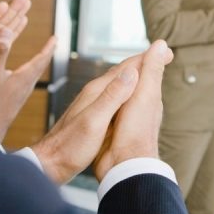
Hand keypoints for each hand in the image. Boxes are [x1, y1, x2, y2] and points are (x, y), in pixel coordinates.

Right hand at [0, 26, 55, 141]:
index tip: (56, 37)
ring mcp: (22, 93)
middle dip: (47, 52)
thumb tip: (5, 30)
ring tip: (41, 56)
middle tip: (53, 43)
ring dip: (39, 62)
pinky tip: (22, 76)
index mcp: (25, 77)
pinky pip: (27, 81)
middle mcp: (27, 85)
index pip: (41, 58)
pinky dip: (29, 72)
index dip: (49, 47)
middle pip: (41, 65)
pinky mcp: (16, 99)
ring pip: (34, 74)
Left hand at [29, 41, 171, 184]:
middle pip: (123, 72)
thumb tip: (131, 73)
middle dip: (144, 62)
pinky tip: (133, 96)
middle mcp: (94, 93)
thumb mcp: (94, 122)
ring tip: (152, 71)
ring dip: (137, 75)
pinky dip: (129, 90)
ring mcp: (92, 103)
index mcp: (97, 92)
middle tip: (163, 55)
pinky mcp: (92, 114)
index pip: (125, 68)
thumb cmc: (70, 147)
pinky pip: (115, 96)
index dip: (146, 58)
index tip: (165, 50)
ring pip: (120, 83)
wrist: (49, 164)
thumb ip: (112, 97)